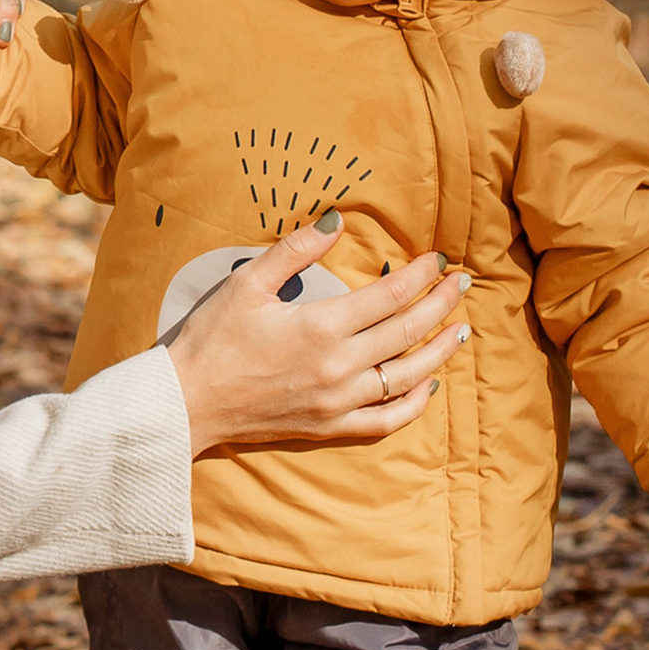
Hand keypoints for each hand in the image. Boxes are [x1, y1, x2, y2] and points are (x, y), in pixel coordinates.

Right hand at [165, 214, 470, 455]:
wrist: (185, 403)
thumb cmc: (211, 339)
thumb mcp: (247, 283)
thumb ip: (295, 251)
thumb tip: (337, 222)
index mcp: (321, 327)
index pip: (390, 296)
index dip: (421, 275)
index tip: (439, 259)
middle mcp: (338, 367)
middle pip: (407, 332)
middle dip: (441, 305)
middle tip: (462, 284)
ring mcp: (337, 402)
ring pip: (407, 377)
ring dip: (439, 351)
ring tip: (460, 331)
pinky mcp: (329, 427)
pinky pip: (386, 421)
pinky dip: (414, 404)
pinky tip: (428, 386)